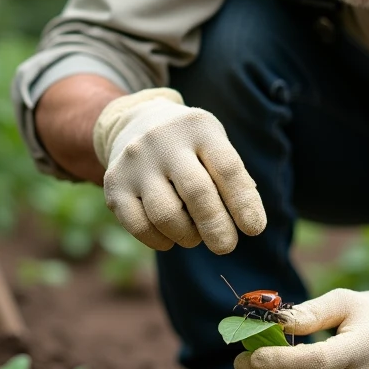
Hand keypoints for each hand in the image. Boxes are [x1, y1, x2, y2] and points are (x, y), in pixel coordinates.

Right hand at [93, 88, 264, 253]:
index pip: (227, 169)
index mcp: (198, 127)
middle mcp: (164, 140)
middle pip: (197, 193)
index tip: (254, 229)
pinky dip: (160, 240)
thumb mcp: (213, 145)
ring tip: (195, 236)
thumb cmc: (190, 144)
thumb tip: (249, 221)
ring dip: (188, 235)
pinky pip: (139, 226)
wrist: (137, 122)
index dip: (243, 203)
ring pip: (166, 215)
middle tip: (226, 246)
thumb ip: (232, 179)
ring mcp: (136, 161)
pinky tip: (171, 237)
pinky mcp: (115, 183)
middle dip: (216, 227)